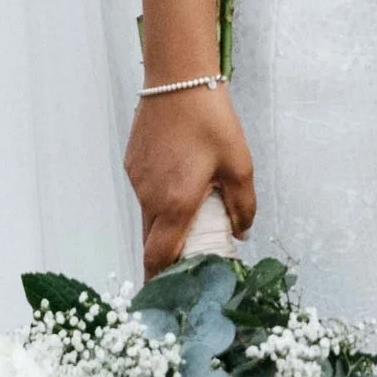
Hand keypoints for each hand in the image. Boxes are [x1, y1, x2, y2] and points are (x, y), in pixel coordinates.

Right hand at [126, 84, 255, 274]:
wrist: (178, 79)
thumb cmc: (211, 121)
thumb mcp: (240, 166)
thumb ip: (243, 206)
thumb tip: (241, 231)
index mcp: (175, 204)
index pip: (160, 257)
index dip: (161, 281)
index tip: (166, 296)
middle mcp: (150, 197)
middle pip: (152, 242)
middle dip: (167, 257)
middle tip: (189, 262)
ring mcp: (137, 179)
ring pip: (149, 215)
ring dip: (167, 223)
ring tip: (194, 213)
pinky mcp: (133, 163)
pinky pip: (146, 191)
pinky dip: (161, 197)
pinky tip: (182, 180)